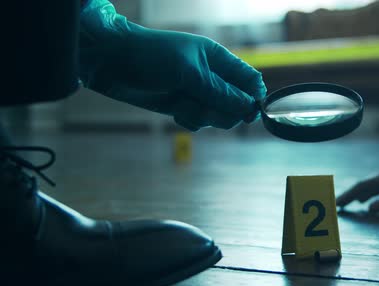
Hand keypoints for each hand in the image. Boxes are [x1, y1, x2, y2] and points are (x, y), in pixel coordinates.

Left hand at [79, 0, 266, 130]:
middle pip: (236, 103)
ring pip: (217, 115)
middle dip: (223, 110)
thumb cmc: (150, 57)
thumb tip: (248, 107)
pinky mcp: (182, 106)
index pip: (248, 79)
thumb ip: (220, 92)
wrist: (111, 63)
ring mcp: (197, 93)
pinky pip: (199, 121)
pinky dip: (189, 120)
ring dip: (203, 115)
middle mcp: (211, 76)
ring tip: (183, 105)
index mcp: (217, 58)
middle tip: (205, 106)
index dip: (253, 97)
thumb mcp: (189, 73)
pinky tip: (175, 111)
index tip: (248, 112)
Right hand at [336, 164, 378, 212]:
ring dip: (357, 194)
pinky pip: (376, 185)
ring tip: (347, 203)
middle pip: (363, 184)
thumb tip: (369, 208)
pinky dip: (367, 192)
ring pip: (369, 184)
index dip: (348, 195)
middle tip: (337, 206)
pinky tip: (366, 199)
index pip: (362, 187)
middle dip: (349, 195)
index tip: (337, 204)